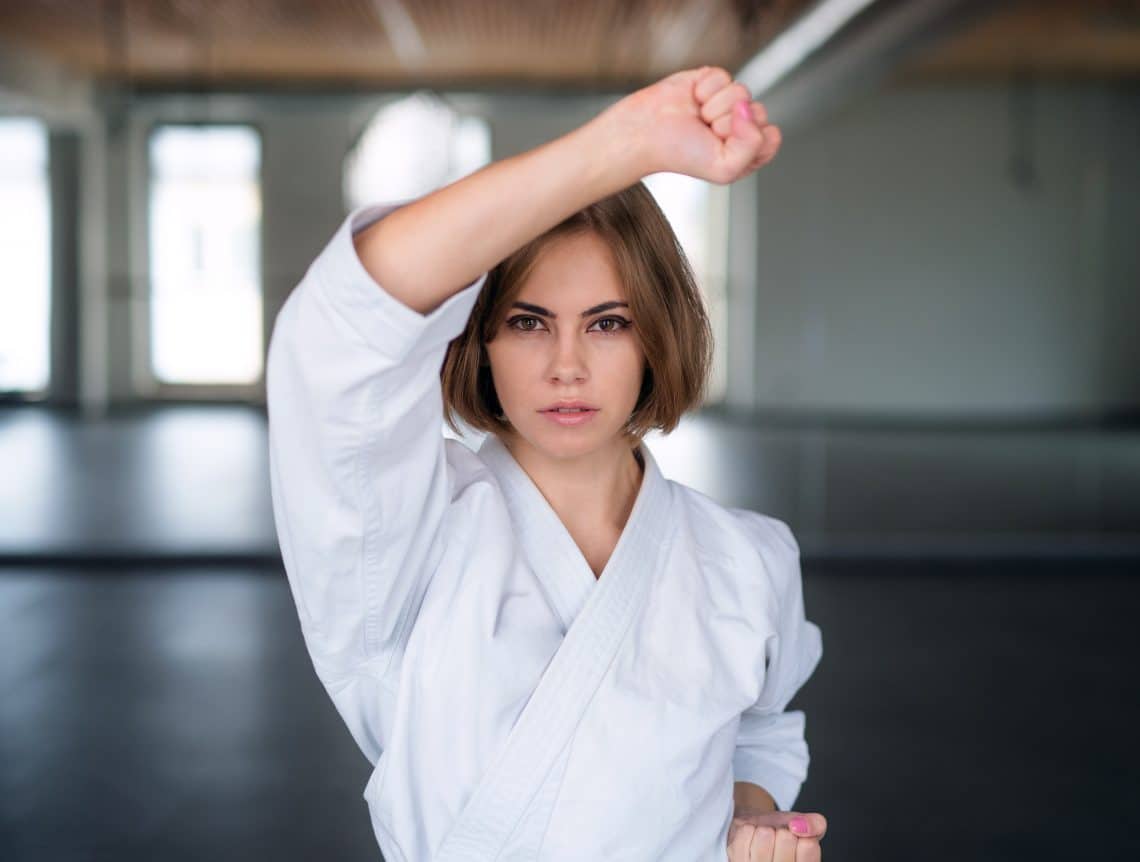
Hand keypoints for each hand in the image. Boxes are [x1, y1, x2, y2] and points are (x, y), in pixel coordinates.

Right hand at [596, 66, 780, 184]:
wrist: (645, 133)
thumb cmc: (679, 155)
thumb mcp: (725, 169)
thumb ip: (754, 147)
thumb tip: (749, 109)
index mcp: (745, 151)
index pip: (770, 137)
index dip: (750, 140)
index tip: (723, 147)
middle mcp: (738, 126)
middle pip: (759, 112)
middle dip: (730, 123)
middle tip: (706, 133)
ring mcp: (726, 102)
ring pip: (741, 91)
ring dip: (715, 106)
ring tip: (697, 117)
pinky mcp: (712, 81)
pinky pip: (723, 75)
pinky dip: (705, 88)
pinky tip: (692, 100)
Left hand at [726, 809, 826, 860]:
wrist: (754, 832)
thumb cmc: (782, 833)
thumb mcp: (806, 826)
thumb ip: (815, 824)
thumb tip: (799, 826)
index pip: (808, 845)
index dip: (802, 835)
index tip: (795, 838)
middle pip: (786, 837)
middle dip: (782, 831)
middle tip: (778, 840)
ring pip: (765, 835)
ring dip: (764, 830)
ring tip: (764, 840)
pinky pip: (746, 833)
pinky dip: (748, 830)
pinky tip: (751, 841)